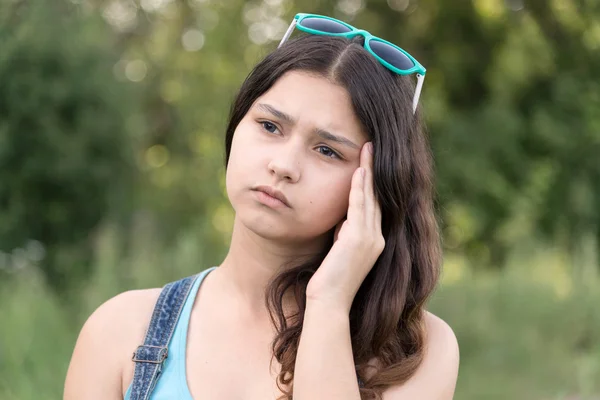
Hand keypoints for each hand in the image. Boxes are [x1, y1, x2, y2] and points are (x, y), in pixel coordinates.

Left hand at [306, 142, 384, 312]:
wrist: (329, 302)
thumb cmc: (329, 280)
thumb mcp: (339, 251)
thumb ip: (344, 234)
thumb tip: (341, 220)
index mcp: (374, 241)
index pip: (374, 205)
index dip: (373, 182)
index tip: (369, 162)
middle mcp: (377, 238)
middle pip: (377, 197)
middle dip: (374, 170)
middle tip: (372, 147)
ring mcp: (371, 239)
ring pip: (371, 198)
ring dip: (369, 172)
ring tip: (368, 150)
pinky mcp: (359, 240)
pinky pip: (360, 207)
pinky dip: (360, 188)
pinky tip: (359, 171)